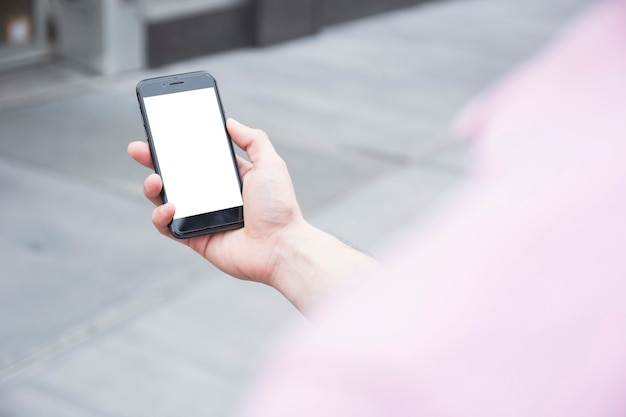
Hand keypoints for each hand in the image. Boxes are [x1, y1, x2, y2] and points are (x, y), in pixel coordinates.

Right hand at [128, 118, 303, 286]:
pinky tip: (169, 207)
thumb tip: (229, 121)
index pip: (198, 157)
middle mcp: (214, 196)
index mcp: (230, 178)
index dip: (179, 145)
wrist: (280, 247)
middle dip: (153, 160)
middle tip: (137, 148)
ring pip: (166, 199)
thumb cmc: (279, 207)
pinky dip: (161, 216)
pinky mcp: (196, 238)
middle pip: (176, 175)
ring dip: (152, 188)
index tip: (162, 131)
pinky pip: (168, 227)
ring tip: (154, 180)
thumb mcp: (270, 164)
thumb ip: (253, 139)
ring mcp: (203, 217)